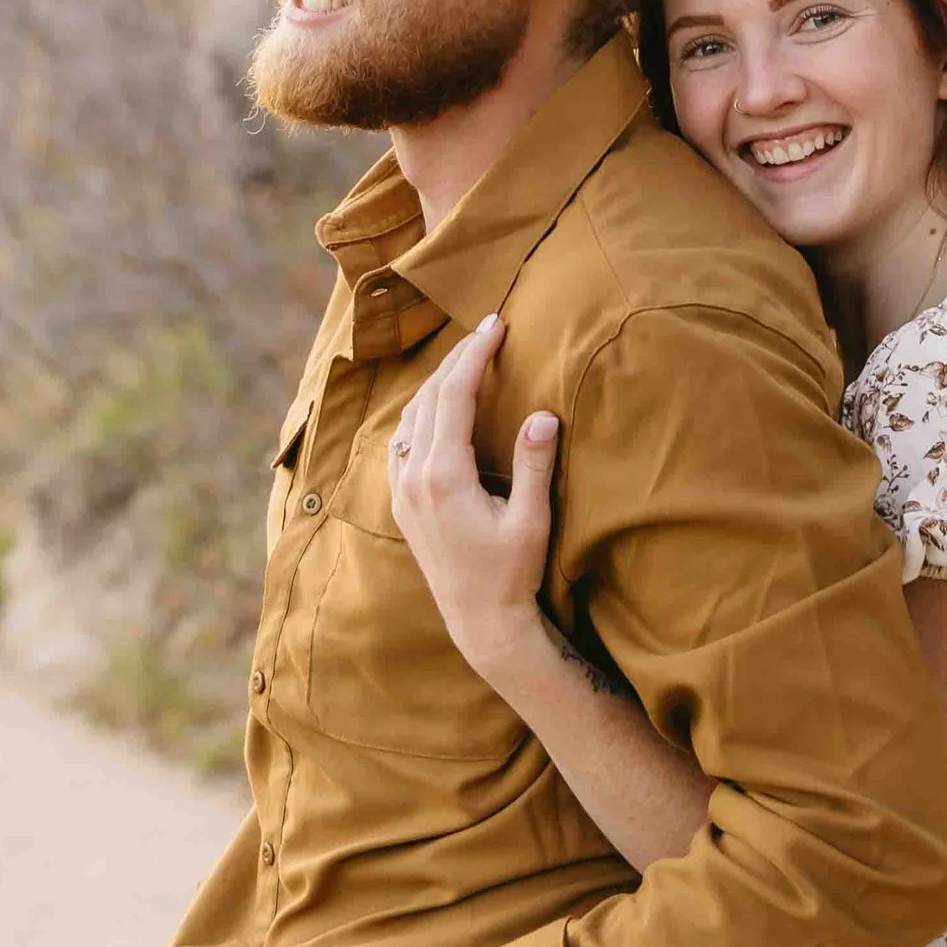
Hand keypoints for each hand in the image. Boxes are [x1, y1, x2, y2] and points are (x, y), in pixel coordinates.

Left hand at [388, 312, 559, 682]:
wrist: (480, 621)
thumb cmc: (512, 573)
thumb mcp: (532, 520)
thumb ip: (534, 464)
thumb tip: (544, 414)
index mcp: (444, 476)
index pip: (454, 396)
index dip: (474, 355)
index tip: (495, 325)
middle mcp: (414, 479)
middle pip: (429, 398)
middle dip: (457, 359)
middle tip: (486, 330)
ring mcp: (402, 491)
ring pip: (411, 418)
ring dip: (437, 384)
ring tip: (466, 360)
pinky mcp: (402, 503)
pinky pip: (402, 443)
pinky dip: (421, 414)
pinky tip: (437, 408)